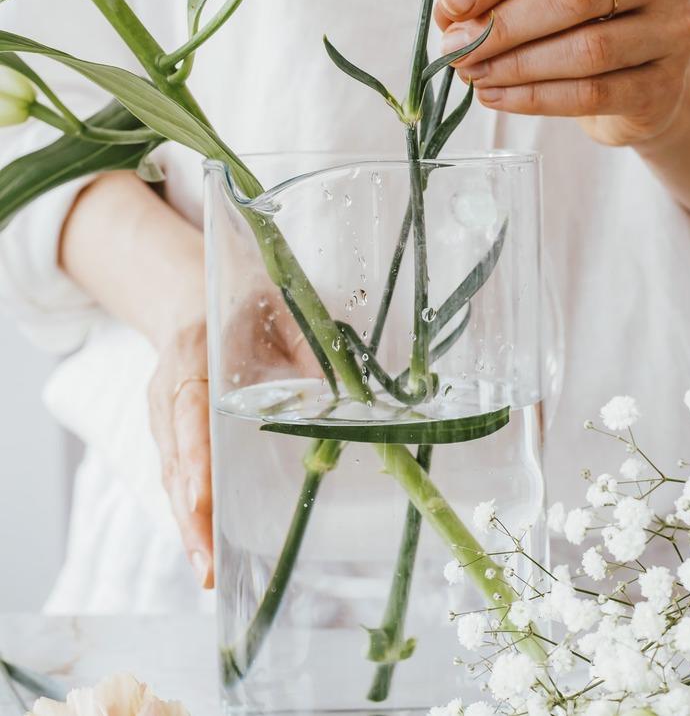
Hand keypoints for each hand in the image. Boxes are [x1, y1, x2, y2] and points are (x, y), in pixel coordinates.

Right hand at [146, 290, 322, 588]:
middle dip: (189, 513)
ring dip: (187, 525)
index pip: (188, 409)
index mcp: (193, 355)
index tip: (201, 496)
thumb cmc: (242, 303)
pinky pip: (175, 478)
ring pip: (171, 476)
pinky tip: (204, 550)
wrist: (190, 299)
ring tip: (207, 572)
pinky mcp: (170, 436)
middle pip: (175, 458)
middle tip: (207, 564)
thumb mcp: (281, 310)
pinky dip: (187, 514)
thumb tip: (342, 396)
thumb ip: (308, 348)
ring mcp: (163, 417)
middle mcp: (169, 391)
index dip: (195, 456)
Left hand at [434, 0, 689, 145]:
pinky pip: (593, 93)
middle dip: (505, 24)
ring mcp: (674, 28)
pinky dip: (535, 98)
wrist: (646, 78)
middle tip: (456, 47)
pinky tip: (497, 96)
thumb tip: (453, 9)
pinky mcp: (666, 85)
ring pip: (587, 49)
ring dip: (516, 66)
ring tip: (472, 74)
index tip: (451, 3)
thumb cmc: (588, 16)